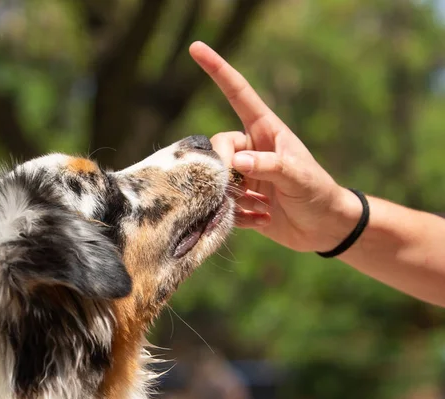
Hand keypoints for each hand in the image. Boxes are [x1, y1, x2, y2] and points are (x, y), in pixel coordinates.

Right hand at [189, 42, 361, 252]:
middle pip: (219, 145)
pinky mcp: (240, 198)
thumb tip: (235, 161)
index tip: (196, 48)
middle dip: (222, 167)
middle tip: (239, 187)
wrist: (324, 228)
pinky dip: (238, 214)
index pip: (238, 94)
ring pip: (217, 176)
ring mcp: (244, 173)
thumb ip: (269, 165)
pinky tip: (263, 219)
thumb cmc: (318, 193)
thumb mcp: (298, 176)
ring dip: (234, 196)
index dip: (218, 70)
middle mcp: (251, 148)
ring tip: (263, 207)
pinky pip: (222, 202)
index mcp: (266, 130)